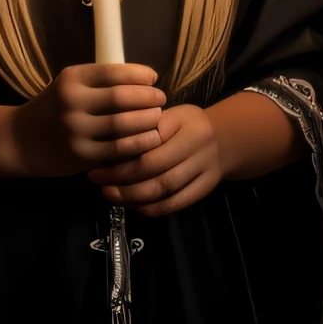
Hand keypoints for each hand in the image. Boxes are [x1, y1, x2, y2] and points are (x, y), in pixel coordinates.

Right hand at [10, 64, 166, 177]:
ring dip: (148, 120)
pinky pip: (119, 149)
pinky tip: (151, 138)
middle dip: (149, 97)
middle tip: (161, 99)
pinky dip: (140, 142)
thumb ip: (100, 81)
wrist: (20, 140)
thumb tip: (146, 79)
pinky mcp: (81, 155)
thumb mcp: (69, 85)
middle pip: (122, 97)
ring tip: (159, 117)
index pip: (114, 72)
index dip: (140, 74)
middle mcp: (72, 102)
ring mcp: (75, 130)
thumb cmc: (54, 108)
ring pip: (124, 124)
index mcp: (72, 79)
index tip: (153, 78)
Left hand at [90, 103, 225, 216]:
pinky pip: (176, 204)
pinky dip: (152, 209)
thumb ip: (147, 126)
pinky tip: (134, 206)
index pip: (150, 146)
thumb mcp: (171, 114)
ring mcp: (205, 171)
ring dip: (133, 197)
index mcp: (188, 126)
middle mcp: (200, 149)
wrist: (225, 138)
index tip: (96, 165)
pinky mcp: (205, 189)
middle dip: (123, 181)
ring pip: (165, 190)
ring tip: (110, 195)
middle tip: (99, 183)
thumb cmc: (187, 124)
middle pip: (157, 171)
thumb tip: (111, 144)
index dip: (121, 159)